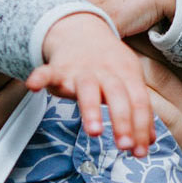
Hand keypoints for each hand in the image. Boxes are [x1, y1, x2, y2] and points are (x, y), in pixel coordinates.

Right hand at [27, 13, 155, 156]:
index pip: (139, 101)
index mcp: (127, 74)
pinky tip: (33, 86)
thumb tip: (149, 141)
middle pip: (117, 95)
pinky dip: (39, 78)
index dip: (141, 126)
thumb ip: (139, 110)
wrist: (82, 30)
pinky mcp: (58, 69)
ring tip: (95, 131)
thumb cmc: (109, 62)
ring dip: (92, 109)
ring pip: (87, 89)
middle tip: (125, 145)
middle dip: (122, 121)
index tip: (141, 151)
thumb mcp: (129, 79)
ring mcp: (81, 70)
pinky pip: (47, 73)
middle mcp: (106, 72)